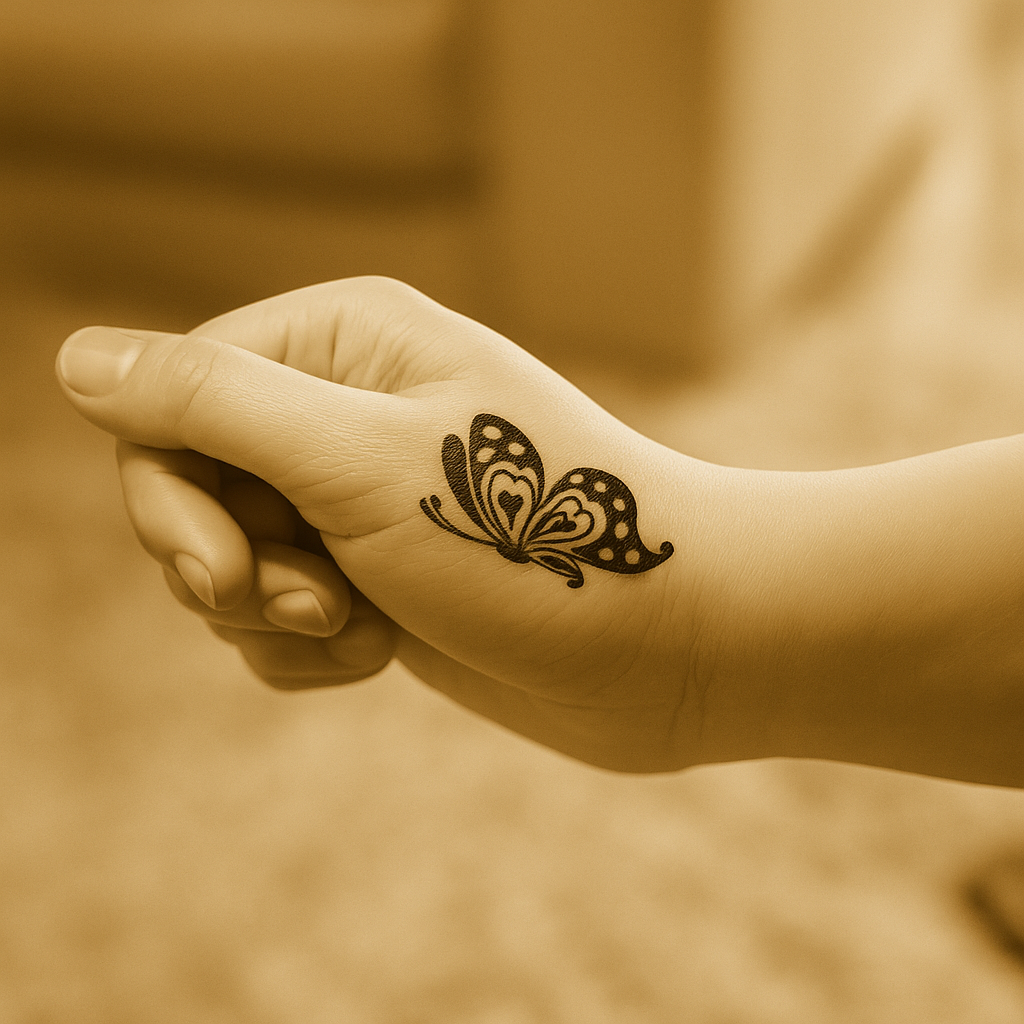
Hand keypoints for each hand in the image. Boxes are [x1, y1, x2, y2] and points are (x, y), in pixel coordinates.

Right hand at [55, 278, 711, 771]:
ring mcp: (361, 498)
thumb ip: (213, 404)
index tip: (222, 569)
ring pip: (232, 562)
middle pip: (192, 485)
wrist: (666, 642)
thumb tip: (76, 361)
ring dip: (277, 615)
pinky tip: (386, 652)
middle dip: (227, 564)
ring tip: (366, 626)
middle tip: (310, 602)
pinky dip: (317, 651)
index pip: (172, 400)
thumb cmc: (534, 540)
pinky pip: (283, 619)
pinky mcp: (378, 576)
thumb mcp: (360, 463)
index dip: (170, 492)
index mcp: (342, 342)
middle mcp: (347, 407)